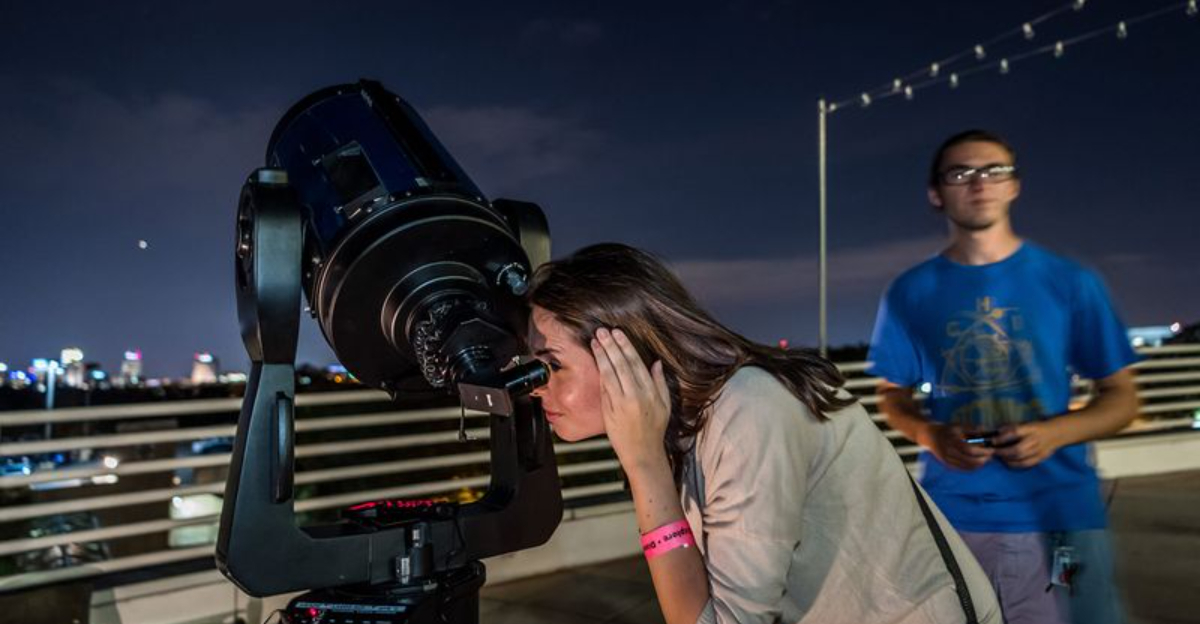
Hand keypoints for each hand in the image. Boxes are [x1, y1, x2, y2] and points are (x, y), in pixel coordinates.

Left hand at [591, 328, 670, 473]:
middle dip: (611, 346)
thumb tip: (656, 363)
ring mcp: (620, 404)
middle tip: (602, 331)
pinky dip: (599, 373)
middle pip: (621, 365)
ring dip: (602, 356)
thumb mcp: (665, 405)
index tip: (618, 333)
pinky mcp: (609, 412)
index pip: (636, 364)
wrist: (642, 453)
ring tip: (595, 341)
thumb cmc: (654, 429)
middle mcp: (635, 396)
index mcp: (650, 393)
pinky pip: (604, 389)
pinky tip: (595, 361)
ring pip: (609, 374)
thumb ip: (660, 383)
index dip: (625, 347)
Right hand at [923, 423, 993, 470]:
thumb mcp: (958, 425)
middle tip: (991, 455)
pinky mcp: (948, 465)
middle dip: (984, 459)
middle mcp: (949, 453)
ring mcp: (948, 460)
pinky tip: (978, 462)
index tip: (992, 448)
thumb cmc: (947, 429)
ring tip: (986, 458)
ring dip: (980, 464)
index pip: (970, 450)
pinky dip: (973, 467)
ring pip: (968, 467)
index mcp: (952, 442)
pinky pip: (963, 469)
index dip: (982, 451)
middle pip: (970, 461)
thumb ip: (972, 428)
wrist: (930, 436)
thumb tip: (987, 430)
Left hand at [992, 421, 1063, 468]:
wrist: (1056, 433)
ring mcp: (1039, 451)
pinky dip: (1015, 464)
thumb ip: (1011, 427)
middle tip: (994, 451)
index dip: (1002, 438)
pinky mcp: (1041, 458)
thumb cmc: (1036, 427)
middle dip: (1003, 452)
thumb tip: (996, 432)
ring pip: (1021, 458)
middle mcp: (1035, 440)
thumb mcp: (1025, 423)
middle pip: (1017, 449)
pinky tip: (1007, 462)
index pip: (1015, 433)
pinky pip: (1026, 464)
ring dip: (1007, 459)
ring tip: (999, 456)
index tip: (992, 440)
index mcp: (1031, 428)